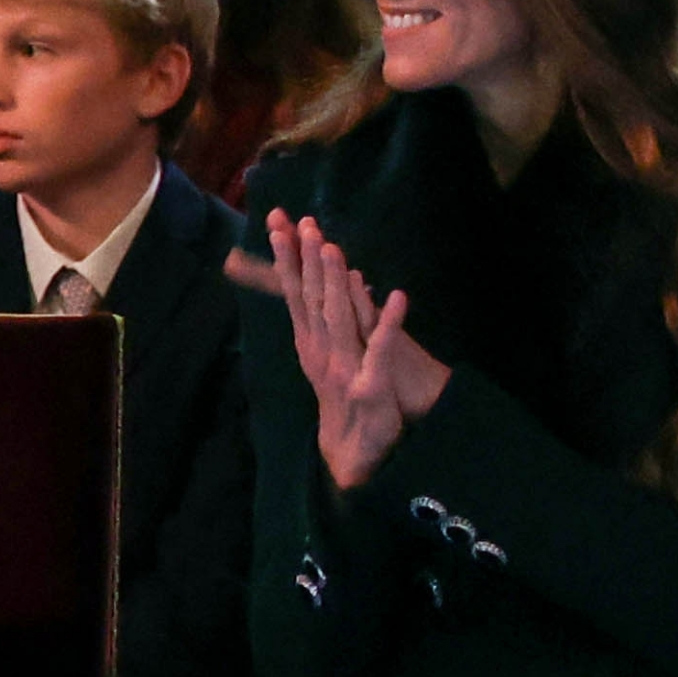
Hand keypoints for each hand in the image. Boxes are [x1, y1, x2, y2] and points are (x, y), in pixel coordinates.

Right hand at [256, 211, 450, 488]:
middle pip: (311, 299)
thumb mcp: (325, 358)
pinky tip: (398, 295)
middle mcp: (321, 352)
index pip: (294, 294)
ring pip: (339, 318)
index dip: (287, 258)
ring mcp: (344, 368)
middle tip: (304, 223)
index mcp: (309, 344)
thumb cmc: (342, 399)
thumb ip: (321, 321)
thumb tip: (317, 283)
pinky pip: (382, 348)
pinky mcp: (371, 385)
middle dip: (306, 259)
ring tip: (334, 249)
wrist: (352, 454)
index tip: (279, 224)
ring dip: (335, 282)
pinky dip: (390, 321)